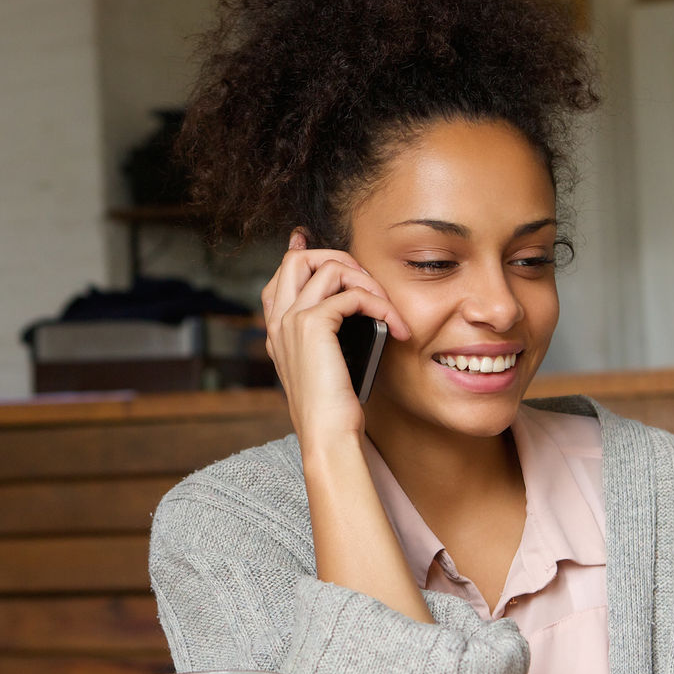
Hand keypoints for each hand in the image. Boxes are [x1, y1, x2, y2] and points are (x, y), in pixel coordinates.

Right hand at [261, 230, 411, 450]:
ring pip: (328, 267)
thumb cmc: (335, 409)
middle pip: (298, 259)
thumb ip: (333, 338)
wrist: (327, 434)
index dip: (298, 253)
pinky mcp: (313, 325)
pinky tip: (395, 325)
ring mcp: (292, 321)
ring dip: (367, 281)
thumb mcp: (330, 367)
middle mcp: (279, 322)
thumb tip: (356, 311)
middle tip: (369, 282)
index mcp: (279, 332)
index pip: (281, 277)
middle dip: (338, 257)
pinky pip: (352, 294)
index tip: (307, 238)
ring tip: (389, 309)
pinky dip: (380, 304)